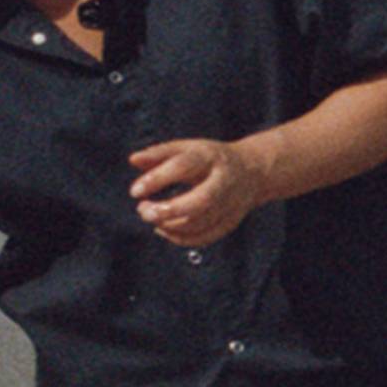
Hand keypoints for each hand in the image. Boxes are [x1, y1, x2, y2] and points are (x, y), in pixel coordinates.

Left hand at [130, 138, 274, 247]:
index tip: (135, 191)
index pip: (184, 166)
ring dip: (169, 225)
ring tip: (150, 216)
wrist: (252, 171)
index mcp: (211, 158)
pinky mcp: (231, 221)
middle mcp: (224, 181)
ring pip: (201, 223)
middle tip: (144, 211)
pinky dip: (180, 238)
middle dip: (168, 211)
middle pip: (201, 201)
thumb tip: (133, 160)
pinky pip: (205, 237)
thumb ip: (159, 154)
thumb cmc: (210, 159)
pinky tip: (164, 228)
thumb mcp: (187, 148)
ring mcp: (231, 204)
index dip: (157, 179)